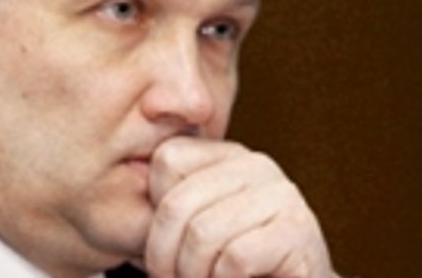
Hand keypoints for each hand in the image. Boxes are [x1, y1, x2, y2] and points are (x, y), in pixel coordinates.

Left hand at [142, 137, 336, 277]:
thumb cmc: (231, 269)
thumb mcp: (192, 231)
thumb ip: (167, 208)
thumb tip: (123, 185)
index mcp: (227, 155)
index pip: (167, 160)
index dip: (155, 217)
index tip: (166, 252)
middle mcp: (257, 165)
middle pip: (177, 203)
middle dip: (165, 257)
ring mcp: (282, 195)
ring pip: (203, 234)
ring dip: (195, 274)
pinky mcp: (298, 231)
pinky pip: (235, 258)